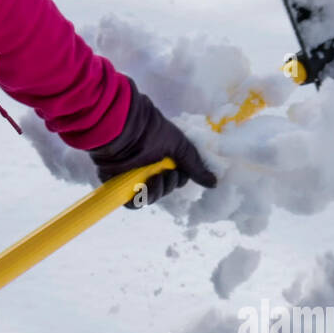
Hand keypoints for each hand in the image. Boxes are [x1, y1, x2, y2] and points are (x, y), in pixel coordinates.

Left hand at [88, 80, 217, 206]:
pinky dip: (137, 202)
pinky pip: (131, 204)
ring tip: (153, 179)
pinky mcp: (119, 185)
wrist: (125, 128)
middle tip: (164, 174)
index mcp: (162, 159)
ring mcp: (134, 177)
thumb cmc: (153, 132)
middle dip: (168, 186)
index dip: (179, 180)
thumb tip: (214, 183)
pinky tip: (141, 190)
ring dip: (156, 193)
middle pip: (164, 190)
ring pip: (150, 199)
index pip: (176, 179)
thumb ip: (196, 166)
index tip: (177, 171)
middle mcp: (149, 168)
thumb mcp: (180, 146)